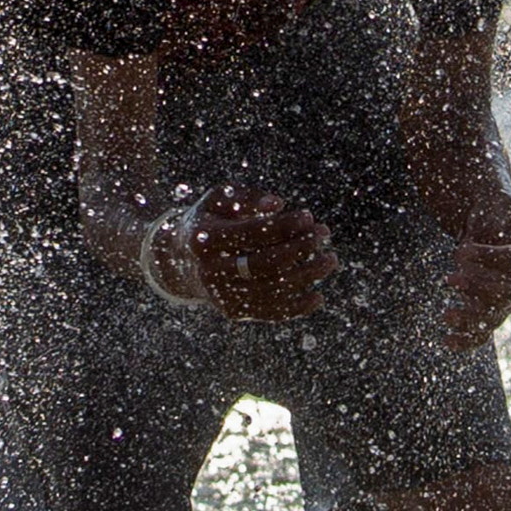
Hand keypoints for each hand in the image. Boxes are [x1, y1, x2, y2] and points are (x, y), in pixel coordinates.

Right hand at [152, 187, 338, 322]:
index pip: (252, 234)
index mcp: (205, 239)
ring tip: (329, 260)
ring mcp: (222, 295)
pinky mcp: (233, 311)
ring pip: (272, 290)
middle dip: (301, 248)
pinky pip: (269, 313)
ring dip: (307, 276)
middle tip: (323, 235)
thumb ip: (246, 198)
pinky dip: (297, 307)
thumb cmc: (209, 221)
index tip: (308, 217)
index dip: (284, 226)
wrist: (180, 261)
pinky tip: (317, 296)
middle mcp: (211, 271)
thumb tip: (276, 205)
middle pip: (266, 263)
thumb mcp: (219, 200)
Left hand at [437, 216, 510, 344]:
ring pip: (494, 317)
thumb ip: (497, 209)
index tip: (461, 249)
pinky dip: (466, 340)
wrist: (487, 229)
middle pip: (507, 294)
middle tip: (450, 278)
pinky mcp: (492, 313)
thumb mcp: (498, 202)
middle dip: (477, 288)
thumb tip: (484, 232)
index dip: (490, 258)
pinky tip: (446, 341)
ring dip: (469, 317)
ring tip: (445, 315)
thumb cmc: (493, 214)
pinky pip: (483, 333)